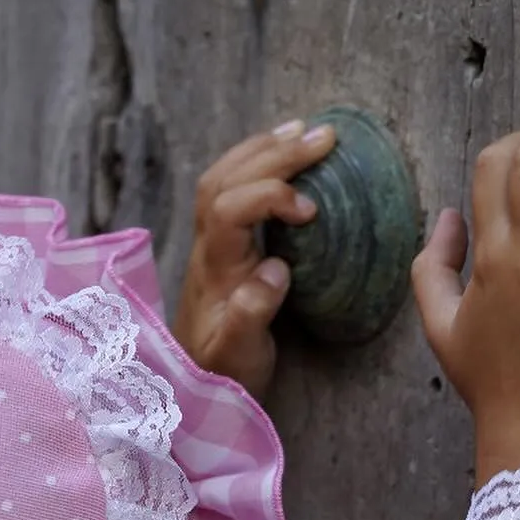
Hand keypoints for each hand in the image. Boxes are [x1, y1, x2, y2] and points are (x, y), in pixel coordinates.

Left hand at [173, 120, 337, 396]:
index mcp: (214, 270)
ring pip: (222, 177)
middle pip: (226, 179)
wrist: (193, 387)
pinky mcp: (218, 245)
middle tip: (326, 138)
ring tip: (304, 131)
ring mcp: (209, 243)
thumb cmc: (222, 374)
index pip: (230, 208)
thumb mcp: (241, 356)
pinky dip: (254, 162)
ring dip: (262, 148)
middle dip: (275, 153)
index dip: (270, 196)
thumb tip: (275, 270)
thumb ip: (254, 314)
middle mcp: (206, 248)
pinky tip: (281, 153)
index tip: (310, 211)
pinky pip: (227, 187)